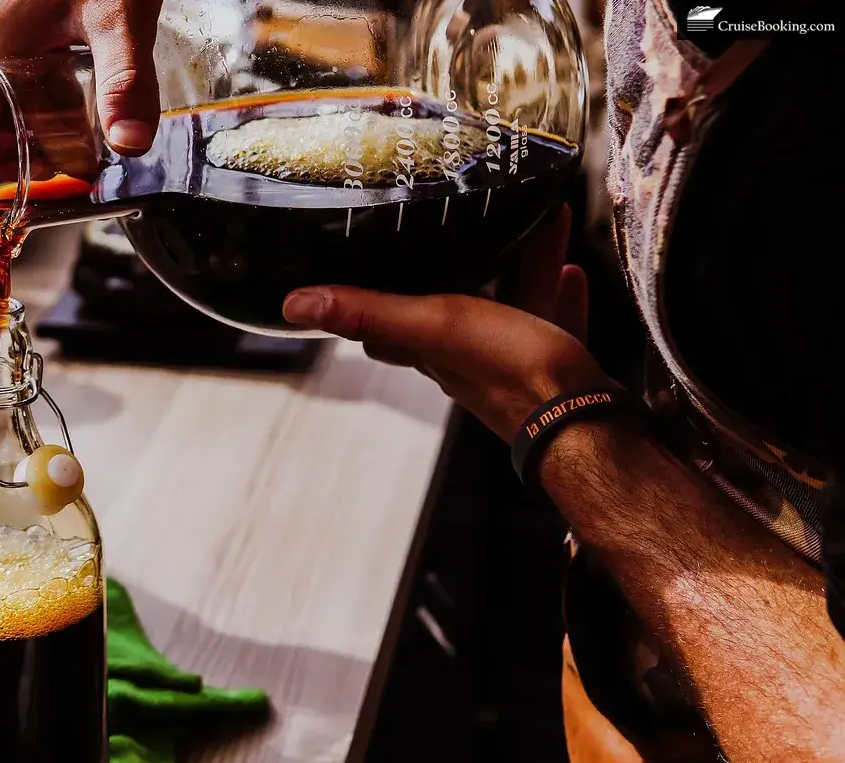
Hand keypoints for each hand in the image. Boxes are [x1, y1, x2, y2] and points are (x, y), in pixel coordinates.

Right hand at [0, 0, 163, 154]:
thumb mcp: (118, 19)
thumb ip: (125, 82)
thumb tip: (128, 143)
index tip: (20, 171)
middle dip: (14, 131)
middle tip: (57, 153)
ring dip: (28, 100)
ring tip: (73, 118)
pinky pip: (13, 42)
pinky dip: (38, 67)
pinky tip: (76, 68)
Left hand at [280, 205, 616, 442]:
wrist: (589, 422)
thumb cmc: (511, 373)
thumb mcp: (435, 325)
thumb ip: (370, 312)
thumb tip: (293, 305)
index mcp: (431, 345)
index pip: (385, 325)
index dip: (371, 296)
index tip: (365, 262)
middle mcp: (468, 355)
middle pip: (454, 303)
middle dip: (461, 263)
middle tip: (466, 222)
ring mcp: (515, 361)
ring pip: (511, 302)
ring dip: (521, 263)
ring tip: (534, 220)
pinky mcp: (559, 365)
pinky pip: (556, 320)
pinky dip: (559, 292)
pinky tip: (570, 268)